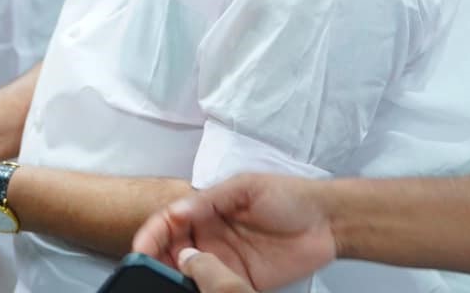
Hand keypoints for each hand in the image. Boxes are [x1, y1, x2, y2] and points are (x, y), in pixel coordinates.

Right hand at [132, 174, 338, 290]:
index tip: (141, 248)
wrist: (328, 222)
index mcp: (207, 210)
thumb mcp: (245, 187)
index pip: (169, 222)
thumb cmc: (288, 196)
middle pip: (171, 251)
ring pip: (187, 274)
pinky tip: (192, 292)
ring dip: (174, 279)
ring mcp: (224, 262)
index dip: (152, 234)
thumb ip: (210, 200)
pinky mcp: (241, 283)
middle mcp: (210, 237)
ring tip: (165, 284)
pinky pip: (214, 291)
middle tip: (148, 271)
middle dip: (155, 261)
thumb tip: (177, 212)